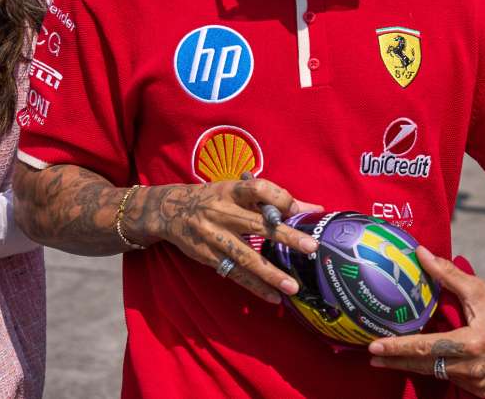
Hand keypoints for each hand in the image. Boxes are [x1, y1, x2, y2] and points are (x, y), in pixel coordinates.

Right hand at [122, 178, 323, 304]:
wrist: (171, 211)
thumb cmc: (215, 198)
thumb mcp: (238, 192)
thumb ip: (275, 200)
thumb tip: (313, 209)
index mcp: (231, 190)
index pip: (258, 188)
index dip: (280, 198)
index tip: (298, 211)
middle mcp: (222, 212)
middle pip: (258, 225)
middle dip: (286, 237)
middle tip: (311, 247)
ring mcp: (214, 236)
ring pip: (246, 256)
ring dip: (272, 273)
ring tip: (293, 286)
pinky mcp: (208, 256)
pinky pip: (235, 273)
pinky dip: (255, 286)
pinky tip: (273, 296)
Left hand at [368, 246, 484, 397]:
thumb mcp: (476, 288)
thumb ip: (445, 274)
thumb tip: (420, 252)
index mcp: (472, 343)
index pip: (425, 348)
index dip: (397, 348)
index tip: (374, 348)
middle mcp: (475, 368)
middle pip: (426, 366)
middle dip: (396, 362)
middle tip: (371, 357)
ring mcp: (480, 383)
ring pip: (438, 374)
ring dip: (414, 367)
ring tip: (388, 359)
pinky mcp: (484, 390)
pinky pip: (453, 381)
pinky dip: (438, 370)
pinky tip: (422, 363)